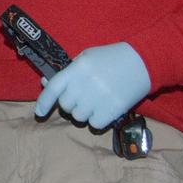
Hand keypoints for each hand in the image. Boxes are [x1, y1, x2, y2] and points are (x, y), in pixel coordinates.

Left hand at [34, 42, 150, 129]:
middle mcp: (85, 83)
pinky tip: (106, 108)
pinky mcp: (112, 110)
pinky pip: (94, 125)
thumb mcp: (87, 58)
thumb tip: (46, 83)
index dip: (44, 101)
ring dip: (85, 113)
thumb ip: (67, 72)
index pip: (54, 87)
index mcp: (77, 68)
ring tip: (97, 101)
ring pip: (78, 117)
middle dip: (71, 104)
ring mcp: (98, 98)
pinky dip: (98, 120)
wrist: (143, 62)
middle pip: (65, 106)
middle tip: (84, 97)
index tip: (39, 113)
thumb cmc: (111, 58)